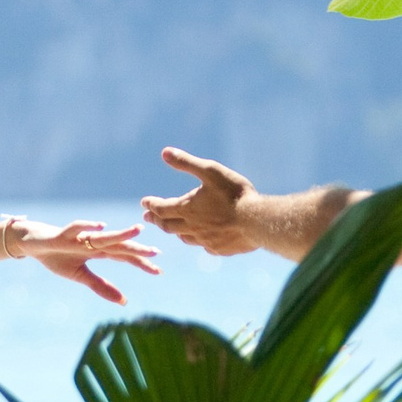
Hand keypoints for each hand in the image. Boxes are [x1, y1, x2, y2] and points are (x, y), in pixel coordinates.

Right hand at [16, 219, 158, 304]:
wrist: (32, 243)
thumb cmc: (57, 257)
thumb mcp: (80, 276)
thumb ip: (101, 287)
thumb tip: (124, 301)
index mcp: (99, 252)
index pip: (124, 257)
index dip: (140, 263)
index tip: (159, 271)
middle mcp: (93, 242)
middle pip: (118, 246)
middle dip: (137, 249)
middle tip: (156, 253)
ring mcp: (80, 237)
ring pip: (103, 236)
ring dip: (119, 233)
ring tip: (138, 231)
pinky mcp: (64, 235)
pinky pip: (77, 228)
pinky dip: (88, 226)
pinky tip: (101, 226)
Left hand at [140, 148, 258, 255]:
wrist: (257, 221)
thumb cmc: (234, 193)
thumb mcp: (210, 171)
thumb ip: (187, 163)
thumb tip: (165, 152)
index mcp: (187, 208)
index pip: (161, 208)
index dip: (151, 204)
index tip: (144, 202)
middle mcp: (192, 227)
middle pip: (167, 225)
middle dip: (157, 220)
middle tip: (148, 217)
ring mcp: (205, 240)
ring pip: (184, 238)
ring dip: (174, 231)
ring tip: (171, 228)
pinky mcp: (219, 249)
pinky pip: (203, 246)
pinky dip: (197, 241)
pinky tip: (200, 240)